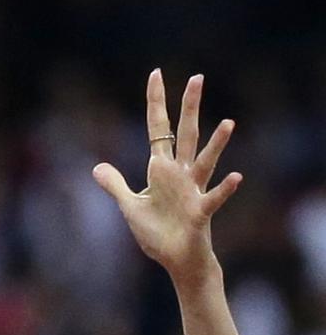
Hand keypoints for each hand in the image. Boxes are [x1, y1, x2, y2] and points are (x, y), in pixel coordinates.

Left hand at [93, 70, 241, 281]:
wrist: (177, 260)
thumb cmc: (158, 233)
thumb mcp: (130, 206)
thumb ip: (116, 185)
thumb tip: (97, 168)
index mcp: (163, 170)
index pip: (159, 129)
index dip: (155, 103)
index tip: (155, 74)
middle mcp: (181, 175)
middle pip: (186, 134)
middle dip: (188, 107)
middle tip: (196, 76)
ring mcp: (193, 192)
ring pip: (206, 162)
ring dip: (216, 144)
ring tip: (228, 122)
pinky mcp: (199, 214)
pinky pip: (213, 198)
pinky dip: (224, 189)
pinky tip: (236, 176)